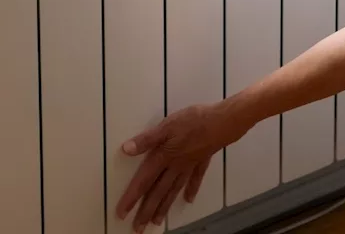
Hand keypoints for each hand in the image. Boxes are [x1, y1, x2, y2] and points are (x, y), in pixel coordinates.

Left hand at [116, 102, 247, 231]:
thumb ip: (147, 139)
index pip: (144, 181)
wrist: (222, 123)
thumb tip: (126, 150)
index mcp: (163, 157)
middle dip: (147, 211)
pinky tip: (188, 199)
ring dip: (164, 206)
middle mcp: (175, 166)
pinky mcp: (202, 161)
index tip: (122, 213)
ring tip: (156, 221)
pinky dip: (191, 190)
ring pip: (174, 190)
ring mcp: (189, 166)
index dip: (132, 197)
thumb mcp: (166, 126)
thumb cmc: (194, 121)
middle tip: (138, 228)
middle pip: (158, 192)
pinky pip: (195, 179)